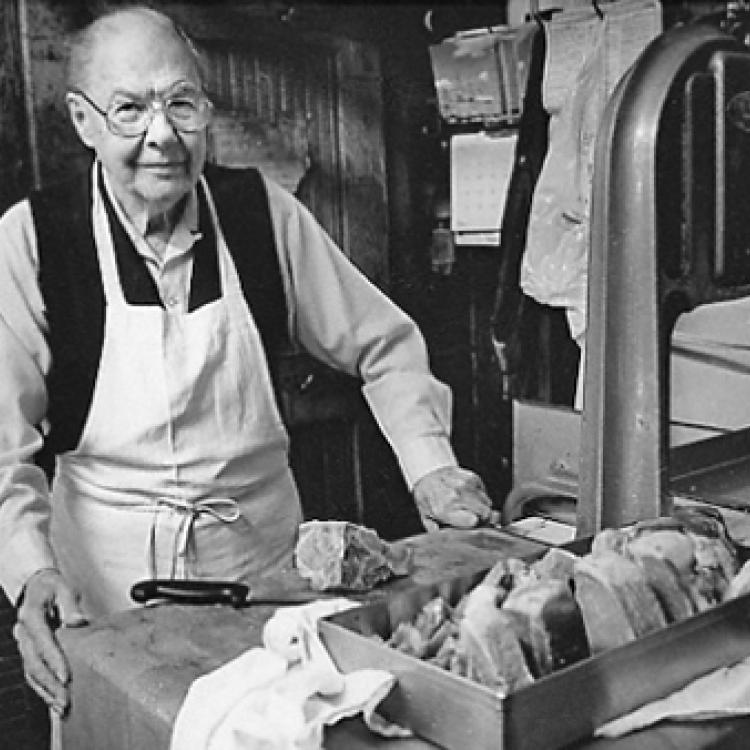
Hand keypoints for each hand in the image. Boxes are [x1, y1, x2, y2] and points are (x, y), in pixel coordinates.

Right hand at [13, 568, 86, 714]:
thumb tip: (77, 622)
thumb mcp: (64, 588)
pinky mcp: (28, 651)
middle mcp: (23, 632)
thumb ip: (71, 605)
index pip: (43, 642)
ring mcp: (23, 643)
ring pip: (31, 672)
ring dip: (46, 690)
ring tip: (62, 705)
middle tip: (66, 698)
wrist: (38, 585)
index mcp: (31, 616)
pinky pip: (32, 673)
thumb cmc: (53, 586)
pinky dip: (42, 688)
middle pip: (34, 662)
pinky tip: (53, 699)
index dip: (54, 660)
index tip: (66, 675)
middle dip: (50, 683)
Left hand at [413, 466, 493, 531]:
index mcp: (445, 509)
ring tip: (471, 508)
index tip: (472, 528)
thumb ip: (437, 532)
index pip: (473, 522)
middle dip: (483, 519)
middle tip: (475, 520)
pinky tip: (470, 497)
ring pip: (487, 503)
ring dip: (482, 508)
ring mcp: (466, 485)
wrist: (427, 472)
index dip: (475, 527)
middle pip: (485, 513)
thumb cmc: (426, 496)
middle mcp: (457, 496)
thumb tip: (448, 545)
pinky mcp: (472, 477)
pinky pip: (485, 492)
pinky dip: (481, 497)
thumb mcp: (426, 517)